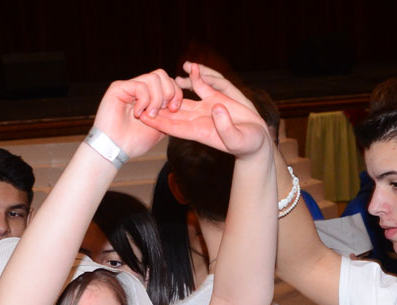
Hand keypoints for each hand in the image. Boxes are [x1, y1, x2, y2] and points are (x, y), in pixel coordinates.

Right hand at [92, 69, 181, 158]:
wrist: (116, 150)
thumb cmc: (135, 141)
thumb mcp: (160, 127)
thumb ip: (169, 114)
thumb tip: (179, 102)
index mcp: (149, 96)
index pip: (168, 81)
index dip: (176, 93)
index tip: (174, 109)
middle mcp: (139, 88)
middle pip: (162, 74)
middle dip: (169, 92)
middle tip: (164, 110)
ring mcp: (129, 87)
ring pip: (153, 78)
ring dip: (156, 98)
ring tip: (150, 115)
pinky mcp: (118, 88)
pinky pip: (140, 86)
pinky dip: (144, 101)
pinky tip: (137, 114)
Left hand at [141, 63, 270, 158]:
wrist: (258, 141)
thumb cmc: (249, 144)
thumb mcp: (239, 139)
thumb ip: (226, 127)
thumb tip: (216, 109)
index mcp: (201, 132)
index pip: (174, 127)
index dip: (157, 122)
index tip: (141, 116)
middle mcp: (199, 121)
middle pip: (171, 114)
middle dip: (155, 107)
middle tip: (138, 99)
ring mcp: (206, 109)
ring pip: (182, 99)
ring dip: (169, 92)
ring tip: (155, 83)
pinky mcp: (216, 100)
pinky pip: (202, 87)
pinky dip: (195, 77)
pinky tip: (188, 67)